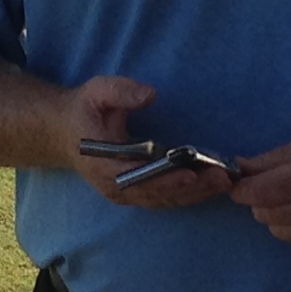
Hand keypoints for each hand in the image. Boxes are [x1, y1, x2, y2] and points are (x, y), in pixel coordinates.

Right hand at [62, 74, 234, 211]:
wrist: (66, 132)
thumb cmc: (85, 110)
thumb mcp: (98, 92)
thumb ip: (121, 92)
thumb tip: (150, 95)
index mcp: (103, 165)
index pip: (137, 178)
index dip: (164, 179)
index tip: (190, 174)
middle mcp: (114, 187)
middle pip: (157, 193)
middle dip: (191, 188)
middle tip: (222, 178)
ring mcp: (125, 194)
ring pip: (164, 199)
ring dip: (195, 193)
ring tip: (224, 182)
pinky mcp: (136, 193)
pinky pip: (164, 197)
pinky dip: (189, 193)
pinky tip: (211, 185)